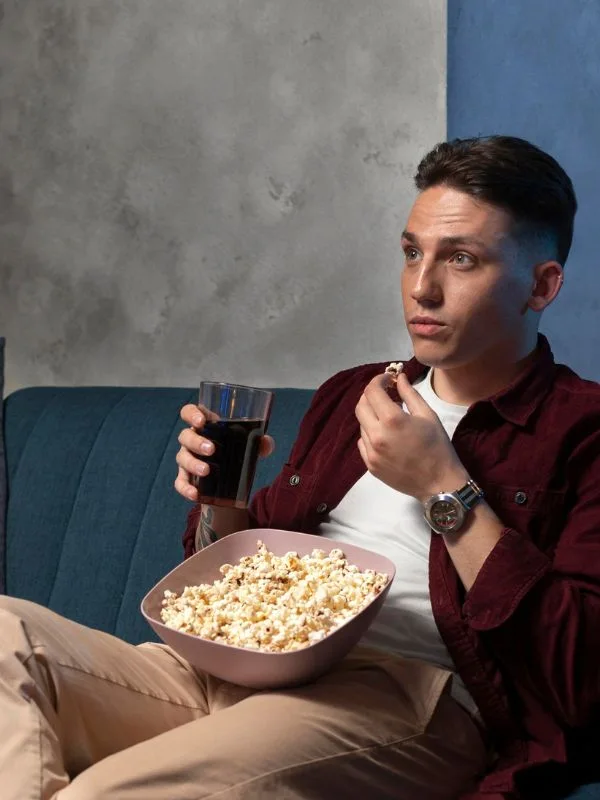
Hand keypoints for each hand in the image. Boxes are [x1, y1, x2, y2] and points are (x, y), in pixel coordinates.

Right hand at [174, 404, 274, 501]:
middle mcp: (191, 440)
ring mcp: (186, 459)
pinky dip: (185, 488)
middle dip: (196, 442)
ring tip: (206, 470)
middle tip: (211, 449)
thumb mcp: (247, 445)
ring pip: (182, 458)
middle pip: (185, 436)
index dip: (191, 414)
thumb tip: (266, 443)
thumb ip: (259, 442)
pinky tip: (194, 494)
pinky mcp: (186, 478)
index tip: (201, 421)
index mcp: (204, 426)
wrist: (227, 483)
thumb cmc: (234, 452)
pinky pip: (180, 482)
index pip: (189, 412)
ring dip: (193, 463)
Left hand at [355, 372, 467, 502]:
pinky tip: (386, 435)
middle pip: (361, 405)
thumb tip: (398, 377)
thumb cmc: (438, 447)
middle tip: (386, 395)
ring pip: (361, 424)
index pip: (372, 391)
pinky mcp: (370, 465)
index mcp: (392, 420)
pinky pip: (362, 442)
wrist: (439, 483)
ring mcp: (370, 452)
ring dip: (372, 415)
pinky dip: (370, 433)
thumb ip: (409, 393)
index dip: (378, 380)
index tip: (387, 379)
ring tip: (389, 417)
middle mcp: (376, 435)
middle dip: (372, 396)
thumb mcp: (427, 415)